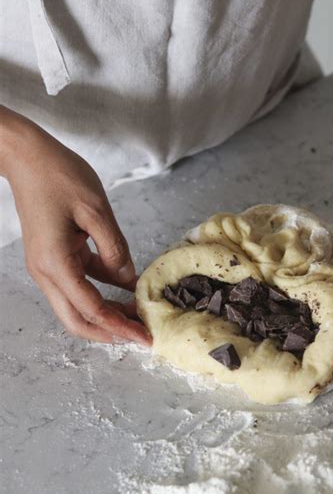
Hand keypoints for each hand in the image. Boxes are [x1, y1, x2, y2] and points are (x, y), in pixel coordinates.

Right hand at [1, 107, 150, 344]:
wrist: (27, 156)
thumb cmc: (59, 175)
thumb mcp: (96, 210)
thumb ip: (115, 249)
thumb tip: (128, 280)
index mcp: (55, 263)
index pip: (91, 309)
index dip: (120, 327)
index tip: (145, 337)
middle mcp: (46, 272)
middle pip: (77, 320)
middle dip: (110, 333)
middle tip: (140, 336)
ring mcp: (47, 266)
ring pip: (76, 306)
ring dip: (105, 315)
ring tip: (137, 316)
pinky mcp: (53, 257)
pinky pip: (79, 283)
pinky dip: (100, 292)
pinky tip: (125, 289)